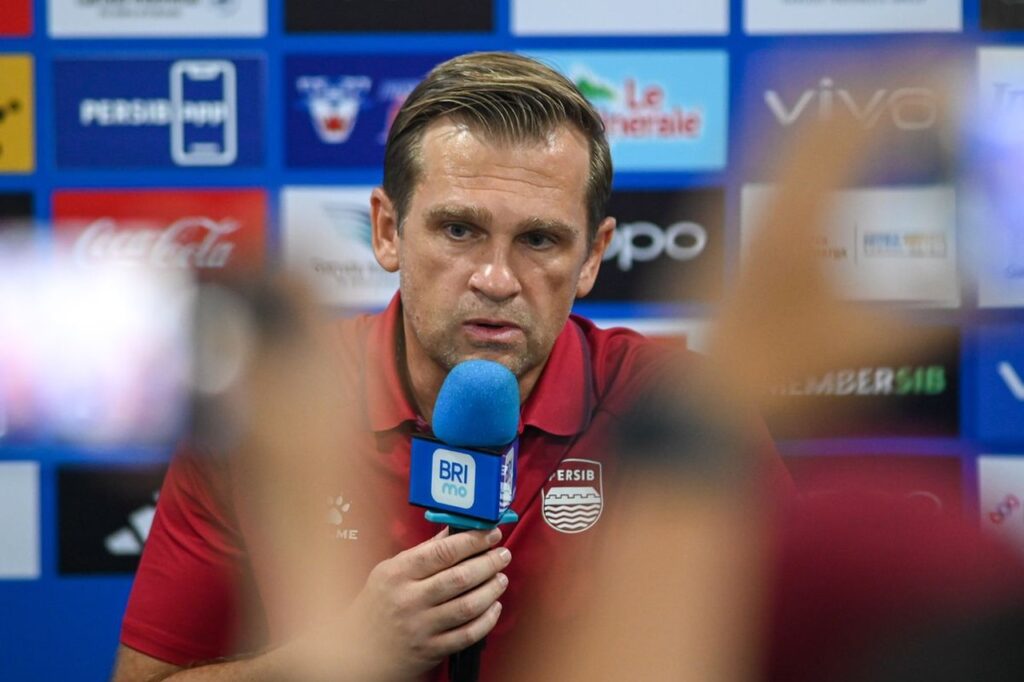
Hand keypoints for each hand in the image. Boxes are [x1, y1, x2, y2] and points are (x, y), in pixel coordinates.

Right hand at [317, 526, 510, 680]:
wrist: (356, 650)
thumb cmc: (376, 605)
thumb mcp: (389, 570)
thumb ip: (423, 551)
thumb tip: (454, 530)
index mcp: (398, 574)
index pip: (442, 552)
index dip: (472, 540)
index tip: (490, 534)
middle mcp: (409, 599)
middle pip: (460, 577)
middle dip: (488, 563)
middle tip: (502, 554)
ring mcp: (421, 626)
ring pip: (467, 606)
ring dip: (491, 589)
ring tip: (501, 578)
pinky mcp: (431, 650)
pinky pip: (467, 634)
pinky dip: (486, 620)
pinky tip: (494, 606)